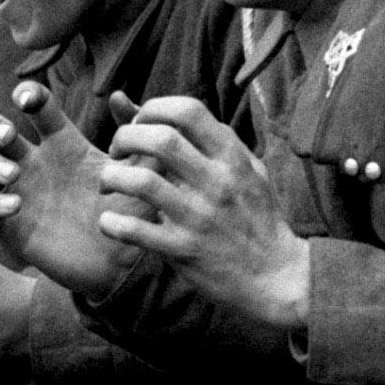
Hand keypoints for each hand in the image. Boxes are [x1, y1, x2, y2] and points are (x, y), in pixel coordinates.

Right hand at [0, 84, 135, 300]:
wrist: (122, 263)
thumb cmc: (132, 212)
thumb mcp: (141, 169)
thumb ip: (135, 136)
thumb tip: (118, 96)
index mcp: (61, 142)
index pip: (34, 105)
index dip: (26, 93)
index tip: (29, 99)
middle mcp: (32, 163)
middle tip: (10, 137)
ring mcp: (16, 192)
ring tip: (13, 174)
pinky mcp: (8, 226)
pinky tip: (16, 207)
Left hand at [95, 94, 305, 338]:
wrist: (276, 276)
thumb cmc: (255, 216)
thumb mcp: (245, 170)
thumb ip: (207, 139)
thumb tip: (164, 110)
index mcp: (232, 158)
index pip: (187, 111)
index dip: (153, 108)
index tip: (141, 124)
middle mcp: (217, 182)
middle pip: (160, 139)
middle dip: (125, 137)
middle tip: (117, 151)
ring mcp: (200, 217)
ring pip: (142, 182)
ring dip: (112, 177)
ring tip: (108, 183)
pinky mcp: (184, 250)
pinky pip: (136, 231)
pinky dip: (112, 223)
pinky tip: (108, 221)